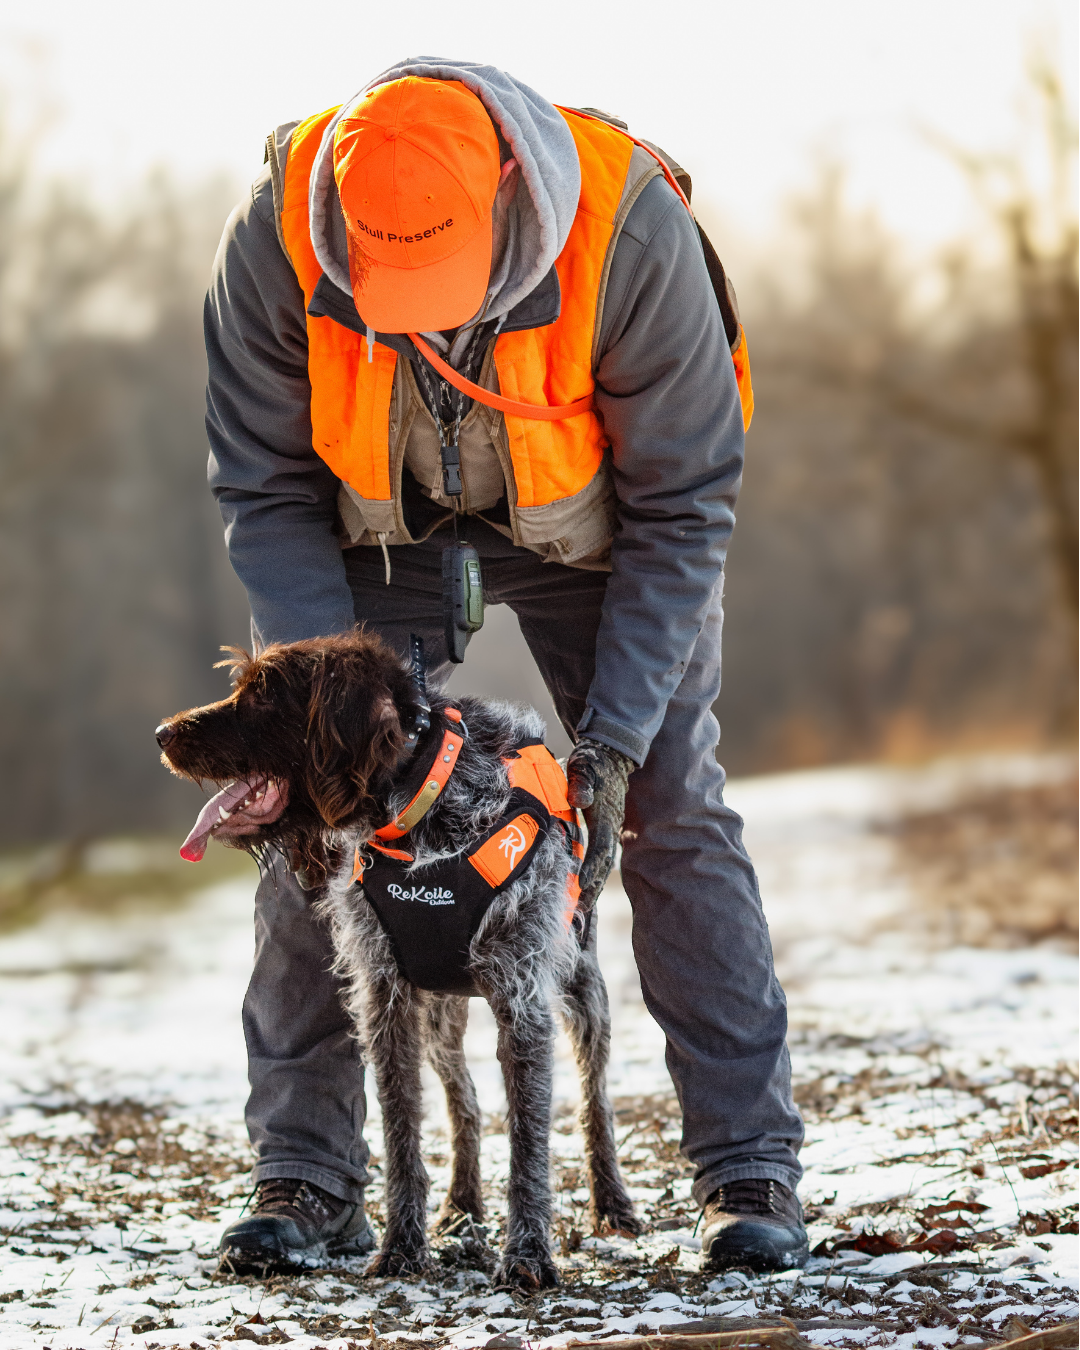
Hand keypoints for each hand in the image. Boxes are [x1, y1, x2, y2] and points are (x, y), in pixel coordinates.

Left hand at [565, 738, 634, 909]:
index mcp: (604, 815)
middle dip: (594, 886)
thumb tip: (578, 799)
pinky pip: (600, 855)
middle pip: (604, 862)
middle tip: (581, 909)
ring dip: (594, 884)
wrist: (611, 754)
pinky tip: (584, 885)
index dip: (590, 866)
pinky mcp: (605, 828)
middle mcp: (610, 825)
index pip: (599, 846)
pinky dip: (593, 872)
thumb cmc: (594, 761)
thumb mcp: (584, 767)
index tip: (580, 885)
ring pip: (603, 862)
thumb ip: (581, 784)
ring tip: (582, 906)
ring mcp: (610, 828)